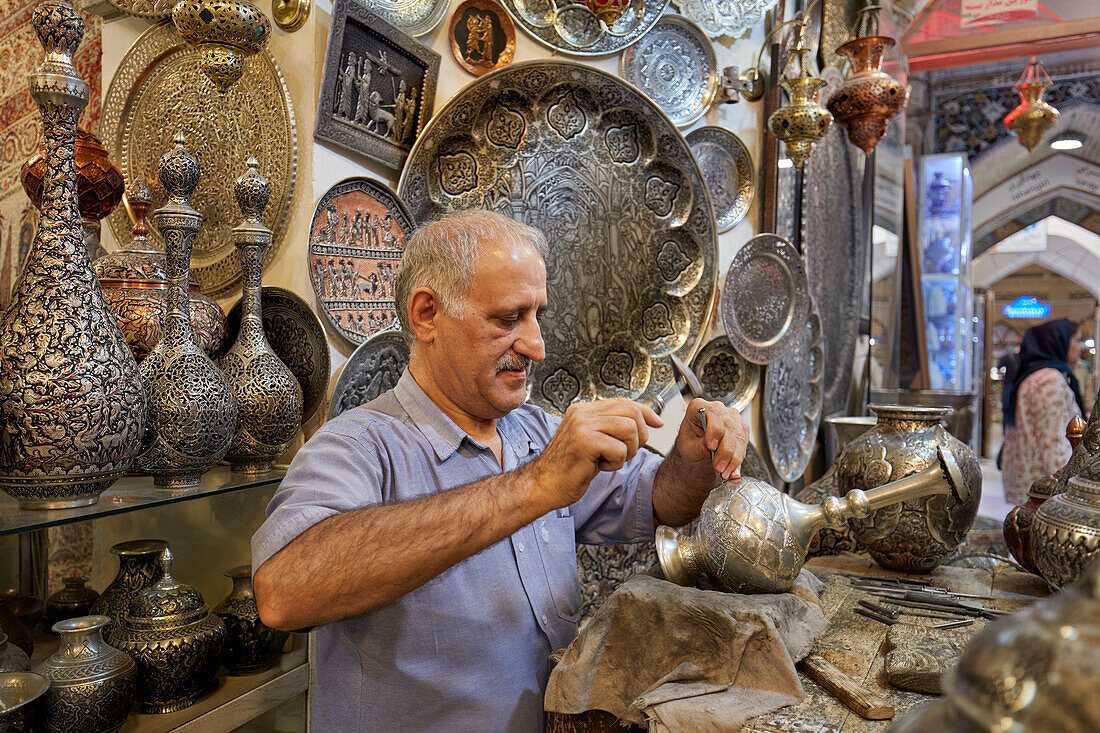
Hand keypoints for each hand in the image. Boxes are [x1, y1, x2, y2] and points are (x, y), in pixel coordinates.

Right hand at [528, 398, 663, 510]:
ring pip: (629, 429)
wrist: (544, 485)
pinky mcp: (585, 441)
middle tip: (625, 453)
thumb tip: (644, 419)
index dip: (645, 412)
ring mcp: (583, 425)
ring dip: (628, 450)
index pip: (624, 402)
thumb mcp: (593, 441)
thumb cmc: (568, 468)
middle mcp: (583, 413)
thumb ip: (611, 427)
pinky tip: (599, 466)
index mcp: (584, 410)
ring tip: (610, 459)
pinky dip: (616, 462)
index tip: (657, 422)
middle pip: (631, 412)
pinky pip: (620, 449)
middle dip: (639, 436)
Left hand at [675, 398, 749, 480]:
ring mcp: (732, 418)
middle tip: (719, 467)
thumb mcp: (687, 448)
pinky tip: (732, 471)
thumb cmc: (689, 445)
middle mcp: (718, 409)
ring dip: (733, 458)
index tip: (711, 447)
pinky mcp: (741, 430)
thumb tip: (710, 448)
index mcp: (699, 407)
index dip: (714, 430)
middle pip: (728, 427)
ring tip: (725, 472)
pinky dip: (738, 460)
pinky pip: (744, 445)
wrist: (696, 452)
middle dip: (725, 450)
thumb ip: (697, 446)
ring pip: (739, 437)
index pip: (712, 413)